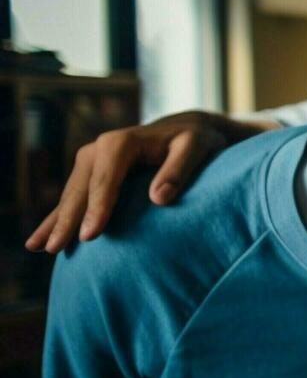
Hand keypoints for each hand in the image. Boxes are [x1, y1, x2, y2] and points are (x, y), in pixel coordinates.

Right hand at [25, 110, 265, 252]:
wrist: (187, 128)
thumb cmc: (195, 139)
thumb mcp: (196, 147)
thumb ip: (179, 170)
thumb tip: (158, 198)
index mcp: (122, 142)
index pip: (107, 180)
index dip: (98, 208)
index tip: (90, 235)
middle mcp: (100, 149)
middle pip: (81, 190)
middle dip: (67, 219)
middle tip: (56, 248)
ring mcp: (92, 161)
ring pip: (71, 195)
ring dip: (55, 221)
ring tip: (39, 248)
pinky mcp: (91, 173)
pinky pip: (72, 198)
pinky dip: (56, 217)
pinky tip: (39, 238)